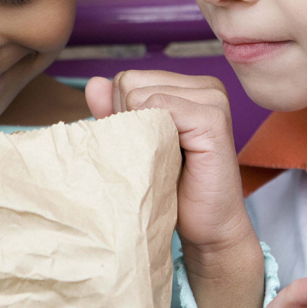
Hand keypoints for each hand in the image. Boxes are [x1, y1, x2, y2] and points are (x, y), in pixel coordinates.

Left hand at [86, 71, 263, 307]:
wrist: (208, 228)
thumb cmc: (174, 189)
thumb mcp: (136, 144)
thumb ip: (115, 111)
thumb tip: (93, 83)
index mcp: (190, 87)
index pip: (127, 79)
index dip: (122, 115)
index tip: (147, 147)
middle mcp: (206, 87)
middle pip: (129, 83)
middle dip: (128, 122)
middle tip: (156, 156)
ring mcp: (212, 100)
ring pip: (139, 95)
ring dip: (139, 133)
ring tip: (164, 159)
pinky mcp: (213, 119)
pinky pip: (158, 108)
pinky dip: (152, 137)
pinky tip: (171, 159)